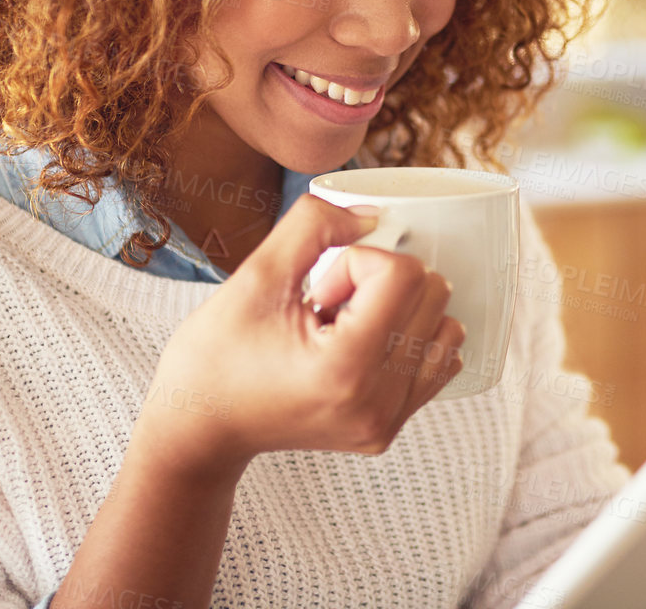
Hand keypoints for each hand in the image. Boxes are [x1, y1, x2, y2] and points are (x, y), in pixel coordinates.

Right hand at [133, 193, 465, 479]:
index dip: (359, 262)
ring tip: (342, 329)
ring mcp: (387, 422)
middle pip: (434, 293)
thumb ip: (315, 225)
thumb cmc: (214, 356)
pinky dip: (410, 339)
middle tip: (326, 307)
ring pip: (446, 325)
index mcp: (345, 368)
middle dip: (378, 284)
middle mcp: (377, 403)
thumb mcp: (255, 275)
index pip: (405, 274)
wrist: (199, 431)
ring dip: (398, 311)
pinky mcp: (390, 430)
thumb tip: (374, 213)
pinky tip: (360, 345)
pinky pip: (440, 361)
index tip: (318, 289)